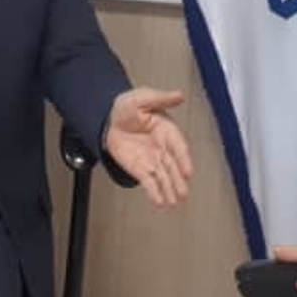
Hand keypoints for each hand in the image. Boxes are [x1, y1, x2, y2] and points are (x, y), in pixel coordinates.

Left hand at [103, 87, 193, 206]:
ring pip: (163, 177)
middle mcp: (163, 148)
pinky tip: (159, 201)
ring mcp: (152, 160)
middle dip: (178, 181)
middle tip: (183, 193)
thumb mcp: (142, 98)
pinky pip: (148, 182)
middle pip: (173, 167)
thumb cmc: (128, 107)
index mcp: (167, 130)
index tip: (188, 171)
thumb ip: (160, 98)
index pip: (178, 147)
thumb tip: (179, 95)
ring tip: (173, 202)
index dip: (184, 160)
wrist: (108, 119)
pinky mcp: (140, 169)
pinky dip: (154, 192)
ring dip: (168, 190)